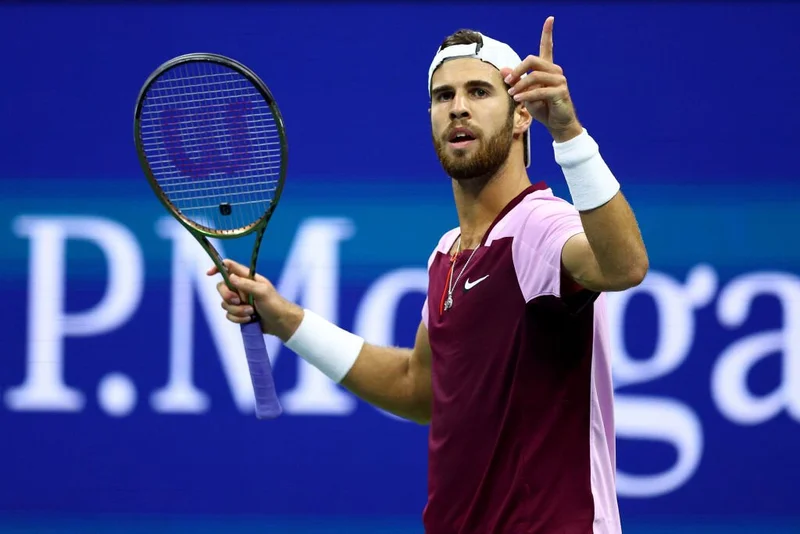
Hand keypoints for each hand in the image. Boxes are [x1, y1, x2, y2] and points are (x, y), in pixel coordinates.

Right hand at [206, 259, 302, 340]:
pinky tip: (249, 319)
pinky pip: (229, 315)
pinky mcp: (239, 313)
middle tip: (238, 301)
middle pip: (221, 287)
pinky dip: (238, 318)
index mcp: (247, 278)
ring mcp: (239, 301)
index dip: (218, 268)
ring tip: (251, 312)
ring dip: (237, 310)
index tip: (209, 273)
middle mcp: (241, 288)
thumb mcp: (262, 292)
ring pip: (224, 304)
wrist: (280, 323)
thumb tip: (230, 277)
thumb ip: (246, 284)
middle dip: (227, 296)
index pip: (229, 267)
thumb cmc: (275, 304)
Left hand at [502, 16, 582, 141]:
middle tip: (507, 82)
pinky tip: (518, 99)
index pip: (547, 47)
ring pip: (534, 76)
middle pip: (532, 60)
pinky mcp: (560, 91)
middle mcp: (555, 71)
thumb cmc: (543, 108)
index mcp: (547, 69)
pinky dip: (526, 95)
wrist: (558, 125)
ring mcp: (559, 80)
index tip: (550, 19)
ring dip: (519, 85)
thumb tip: (503, 70)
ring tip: (512, 94)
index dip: (548, 33)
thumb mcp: (525, 94)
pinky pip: (539, 90)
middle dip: (517, 70)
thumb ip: (516, 81)